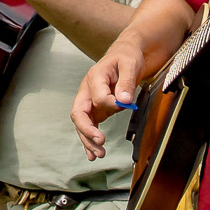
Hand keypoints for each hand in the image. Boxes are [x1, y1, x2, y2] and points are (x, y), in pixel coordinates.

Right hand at [72, 34, 146, 160]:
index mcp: (95, 77)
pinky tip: (93, 154)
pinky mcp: (96, 110)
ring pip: (82, 124)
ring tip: (100, 154)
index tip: (123, 106)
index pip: (97, 95)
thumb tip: (124, 101)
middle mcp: (88, 91)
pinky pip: (89, 127)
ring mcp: (90, 102)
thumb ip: (127, 81)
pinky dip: (90, 141)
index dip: (109, 103)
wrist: (125, 55)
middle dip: (87, 130)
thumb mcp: (130, 64)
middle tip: (100, 141)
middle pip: (79, 113)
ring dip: (89, 140)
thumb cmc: (126, 57)